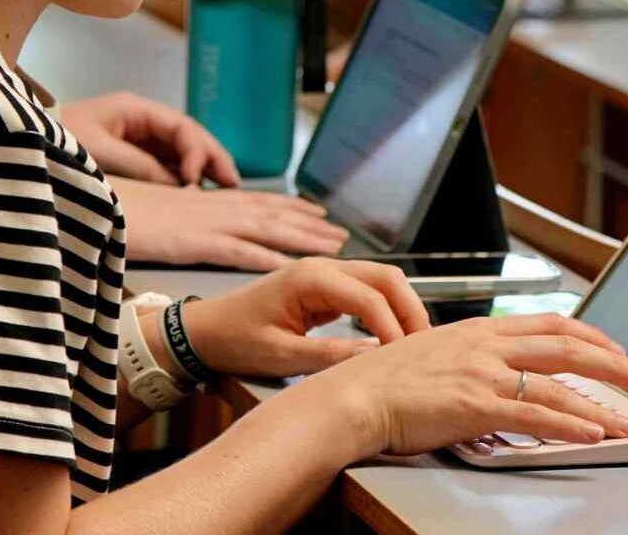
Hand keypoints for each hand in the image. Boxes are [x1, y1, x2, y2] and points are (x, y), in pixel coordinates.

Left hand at [61, 92, 236, 185]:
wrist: (25, 148)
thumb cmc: (56, 143)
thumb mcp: (98, 153)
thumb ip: (138, 165)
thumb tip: (177, 184)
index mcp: (134, 110)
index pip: (181, 126)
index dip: (197, 151)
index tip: (197, 178)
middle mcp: (141, 123)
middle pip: (188, 138)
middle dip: (212, 158)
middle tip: (234, 183)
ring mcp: (138, 141)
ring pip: (181, 153)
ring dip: (203, 170)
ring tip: (226, 191)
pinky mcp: (132, 160)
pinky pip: (167, 167)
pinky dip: (184, 180)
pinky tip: (197, 195)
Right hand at [117, 181, 348, 270]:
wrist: (91, 207)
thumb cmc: (120, 213)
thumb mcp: (162, 214)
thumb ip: (186, 219)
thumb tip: (198, 226)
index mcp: (207, 202)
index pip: (258, 202)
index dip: (291, 207)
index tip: (318, 212)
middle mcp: (215, 207)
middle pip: (274, 213)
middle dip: (310, 223)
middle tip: (343, 231)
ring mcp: (208, 223)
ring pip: (268, 227)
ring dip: (304, 236)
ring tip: (335, 244)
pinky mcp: (198, 241)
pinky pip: (242, 249)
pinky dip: (270, 255)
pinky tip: (293, 261)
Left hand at [178, 257, 428, 377]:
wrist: (205, 331)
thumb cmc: (234, 340)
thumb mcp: (280, 355)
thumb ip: (330, 356)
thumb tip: (375, 358)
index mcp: (309, 278)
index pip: (370, 298)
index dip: (392, 329)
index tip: (401, 361)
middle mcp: (322, 267)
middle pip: (386, 277)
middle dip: (410, 310)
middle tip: (422, 349)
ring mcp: (325, 274)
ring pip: (381, 281)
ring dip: (402, 308)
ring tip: (411, 345)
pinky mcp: (325, 288)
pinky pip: (367, 291)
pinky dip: (386, 310)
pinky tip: (391, 337)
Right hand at [297, 313, 627, 459]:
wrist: (353, 397)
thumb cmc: (381, 382)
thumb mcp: (431, 353)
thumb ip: (466, 358)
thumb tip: (490, 370)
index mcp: (477, 330)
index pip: (548, 324)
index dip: (589, 336)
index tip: (613, 350)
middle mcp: (485, 345)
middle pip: (565, 344)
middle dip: (612, 362)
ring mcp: (482, 374)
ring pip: (558, 382)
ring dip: (602, 401)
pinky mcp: (476, 406)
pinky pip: (536, 415)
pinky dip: (571, 424)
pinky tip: (594, 433)